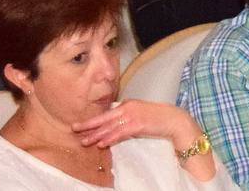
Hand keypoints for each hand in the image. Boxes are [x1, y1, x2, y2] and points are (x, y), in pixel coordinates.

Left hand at [72, 100, 202, 150]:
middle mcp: (127, 108)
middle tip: (74, 129)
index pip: (106, 114)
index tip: (81, 125)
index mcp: (127, 104)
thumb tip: (115, 125)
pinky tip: (101, 143)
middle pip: (103, 118)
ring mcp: (132, 116)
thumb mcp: (140, 113)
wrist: (173, 120)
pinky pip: (120, 133)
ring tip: (84, 141)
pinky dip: (110, 139)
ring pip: (109, 127)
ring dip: (96, 135)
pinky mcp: (137, 125)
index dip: (93, 120)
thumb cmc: (158, 118)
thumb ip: (127, 116)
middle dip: (88, 125)